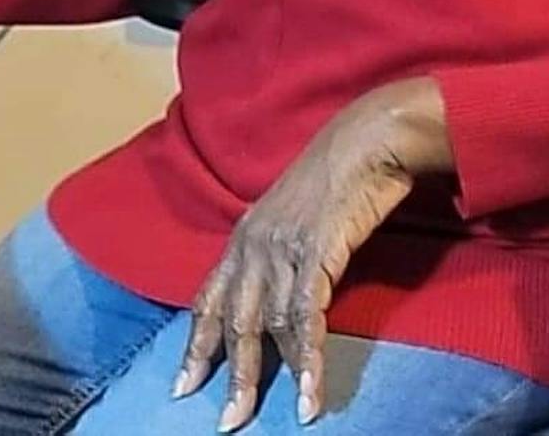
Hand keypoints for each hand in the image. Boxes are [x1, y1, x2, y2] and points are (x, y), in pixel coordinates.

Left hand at [174, 80, 450, 429]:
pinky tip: (311, 395)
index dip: (196, 344)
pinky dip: (308, 362)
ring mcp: (282, 247)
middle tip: (226, 423)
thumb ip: (276, 256)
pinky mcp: (315, 252)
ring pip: (267, 326)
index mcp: (242, 237)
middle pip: (232, 321)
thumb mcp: (291, 219)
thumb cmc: (334, 179)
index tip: (182, 386)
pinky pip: (307, 319)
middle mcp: (253, 244)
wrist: (365, 140)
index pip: (208, 299)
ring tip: (266, 419)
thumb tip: (275, 301)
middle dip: (228, 376)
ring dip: (268, 379)